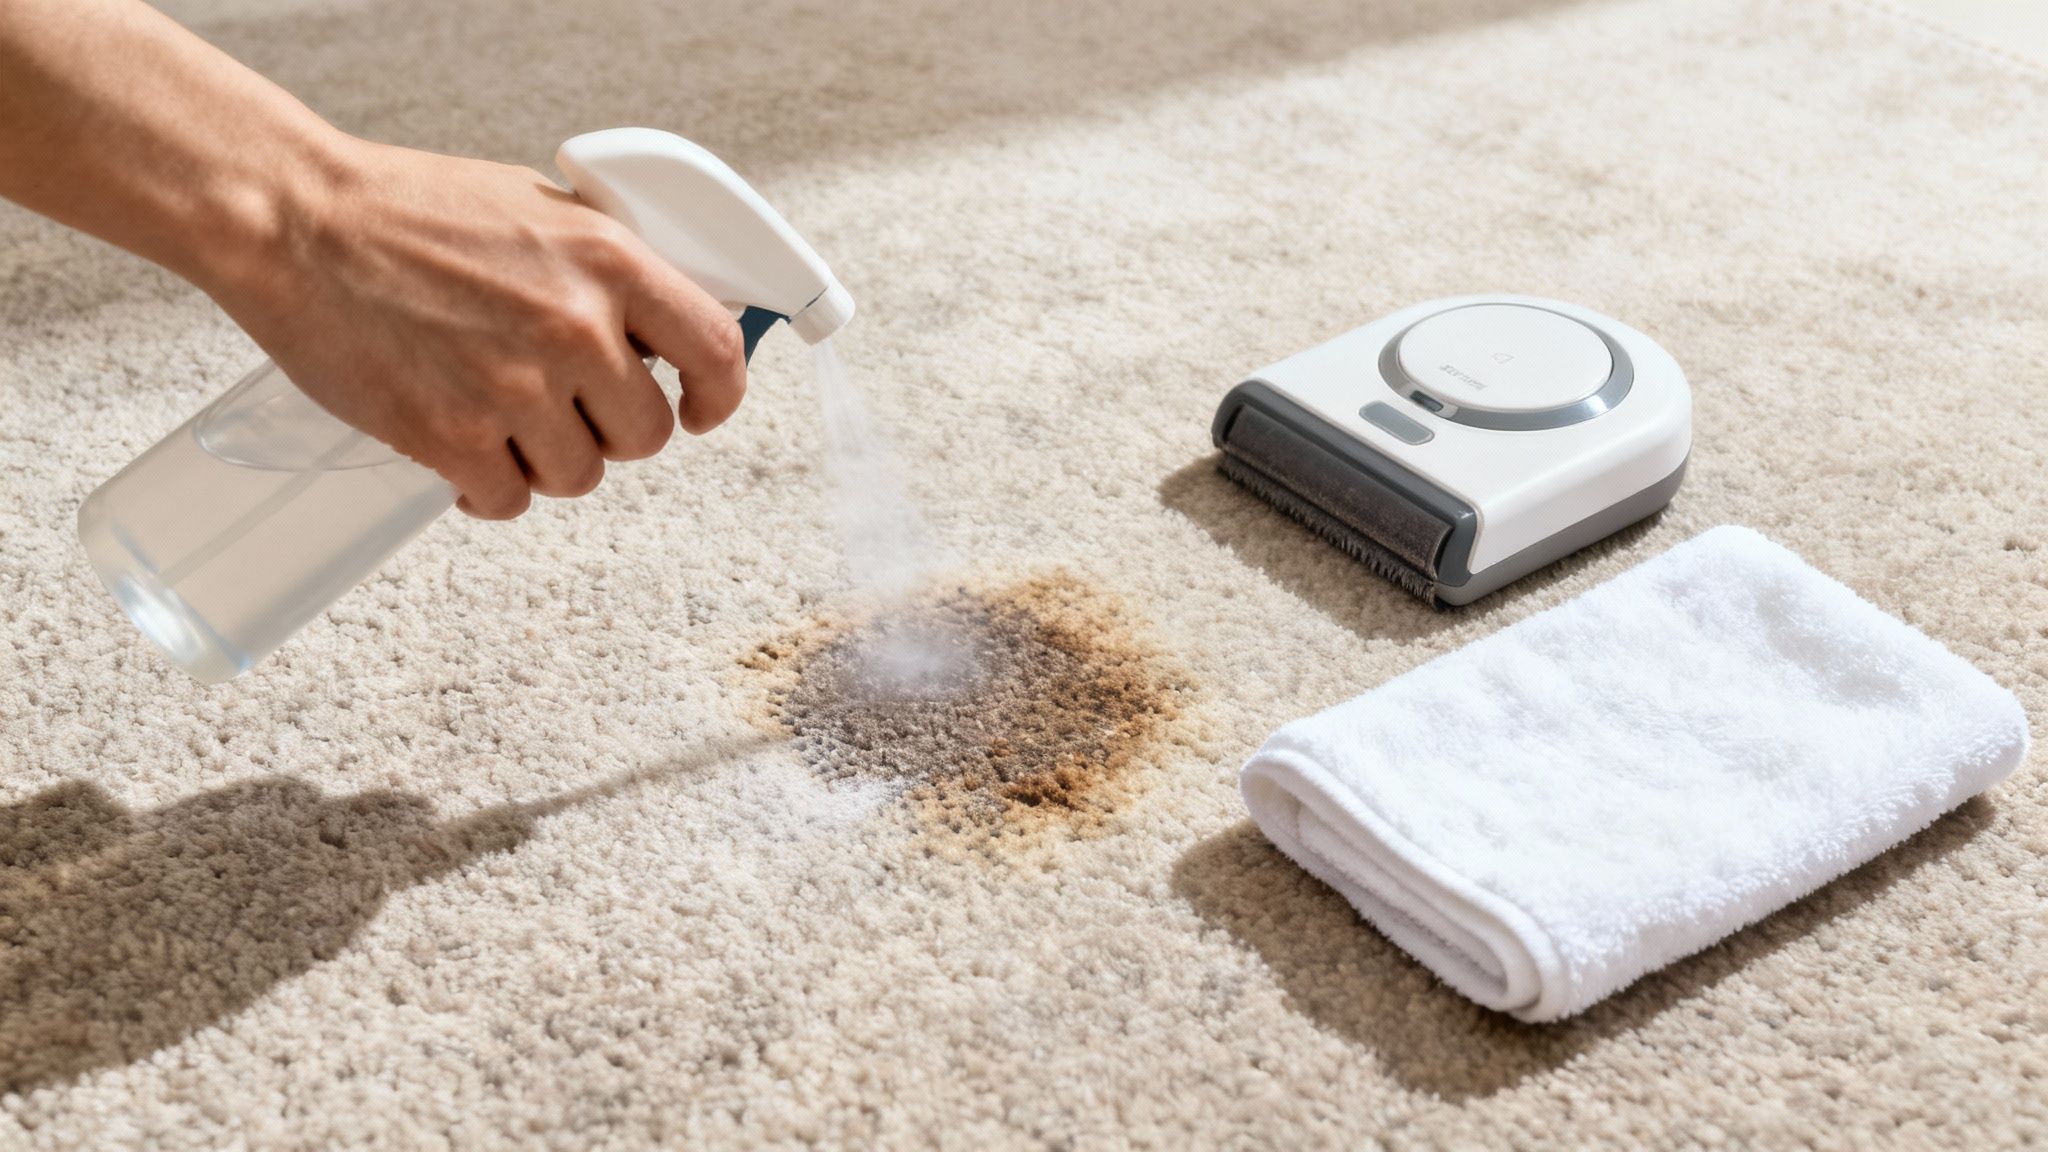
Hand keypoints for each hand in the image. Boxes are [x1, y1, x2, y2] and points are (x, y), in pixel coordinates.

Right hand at [201, 136, 746, 518]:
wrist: (294, 222)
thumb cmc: (410, 211)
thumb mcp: (538, 210)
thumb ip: (607, 269)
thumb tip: (665, 328)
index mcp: (608, 260)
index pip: (716, 349)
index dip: (718, 396)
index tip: (699, 411)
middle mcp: (573, 326)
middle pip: (646, 435)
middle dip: (608, 431)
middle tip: (559, 404)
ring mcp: (512, 386)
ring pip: (579, 477)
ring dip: (544, 461)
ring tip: (496, 415)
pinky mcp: (450, 436)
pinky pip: (507, 500)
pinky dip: (486, 488)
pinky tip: (460, 450)